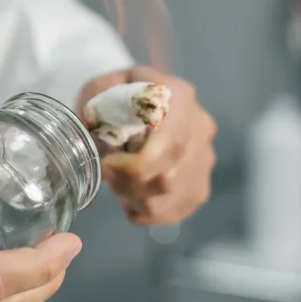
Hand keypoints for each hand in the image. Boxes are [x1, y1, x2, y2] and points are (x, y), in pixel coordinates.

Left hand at [77, 67, 216, 225]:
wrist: (137, 99)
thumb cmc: (115, 93)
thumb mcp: (99, 90)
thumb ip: (96, 114)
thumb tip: (96, 149)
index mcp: (179, 97)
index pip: (171, 143)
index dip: (137, 165)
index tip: (107, 165)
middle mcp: (200, 127)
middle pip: (170, 177)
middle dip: (130, 184)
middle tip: (107, 175)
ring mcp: (204, 158)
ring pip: (169, 198)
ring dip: (135, 198)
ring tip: (117, 182)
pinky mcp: (200, 184)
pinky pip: (174, 211)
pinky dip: (146, 210)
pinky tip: (131, 194)